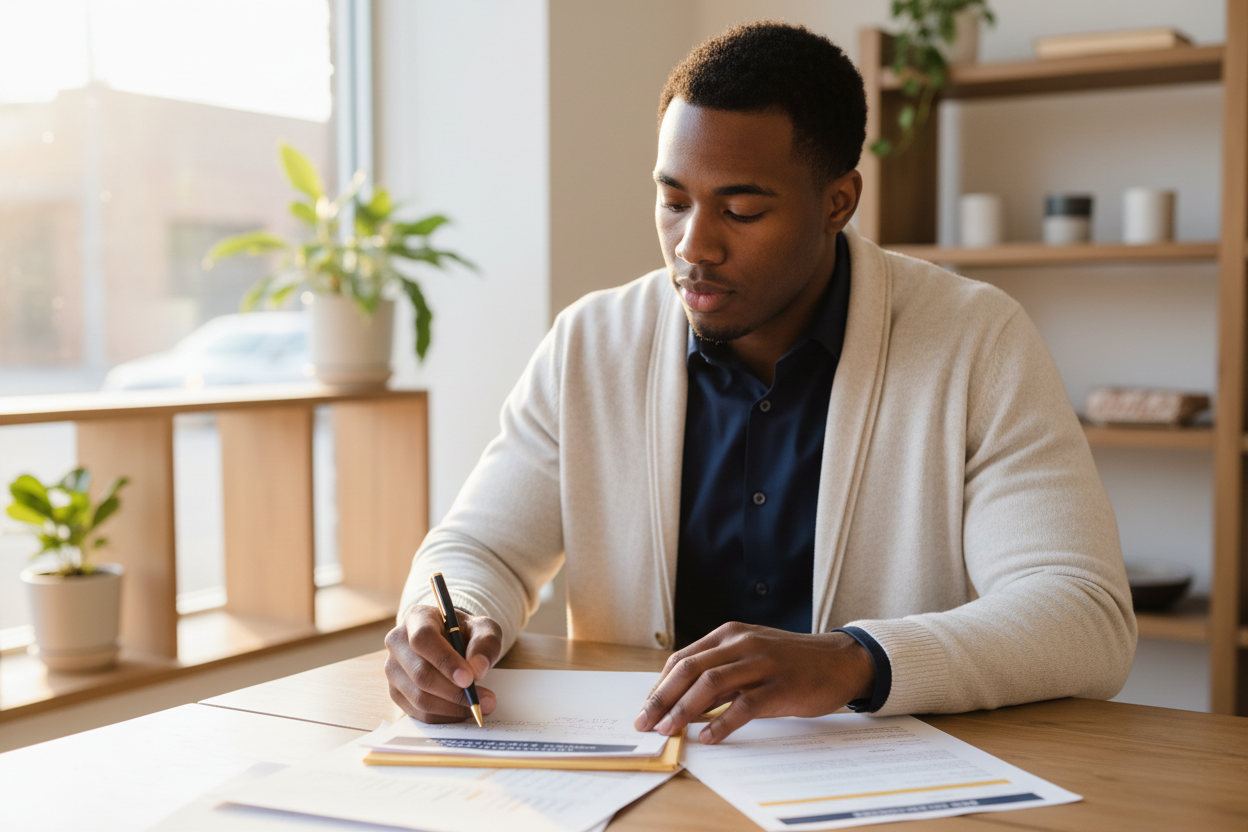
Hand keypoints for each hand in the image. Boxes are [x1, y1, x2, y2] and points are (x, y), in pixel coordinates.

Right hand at [385, 605, 502, 722]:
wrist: (451, 642)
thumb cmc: (466, 633)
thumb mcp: (484, 629)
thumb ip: (485, 644)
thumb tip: (478, 670)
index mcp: (417, 618)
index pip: (422, 639)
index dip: (445, 661)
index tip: (469, 678)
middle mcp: (397, 642)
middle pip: (420, 673)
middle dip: (454, 692)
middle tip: (483, 700)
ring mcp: (393, 669)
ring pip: (419, 697)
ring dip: (452, 707)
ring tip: (479, 706)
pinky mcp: (396, 692)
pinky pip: (419, 712)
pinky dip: (444, 716)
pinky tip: (462, 710)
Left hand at [633, 623, 874, 743]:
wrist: (839, 661)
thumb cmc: (790, 663)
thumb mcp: (749, 657)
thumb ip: (719, 675)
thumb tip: (681, 705)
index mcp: (729, 635)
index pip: (682, 659)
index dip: (659, 686)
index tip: (645, 709)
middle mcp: (741, 644)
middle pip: (689, 669)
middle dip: (662, 698)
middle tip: (645, 723)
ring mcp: (761, 663)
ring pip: (711, 684)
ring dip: (684, 710)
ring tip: (669, 731)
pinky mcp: (780, 686)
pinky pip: (744, 705)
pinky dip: (722, 723)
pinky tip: (709, 737)